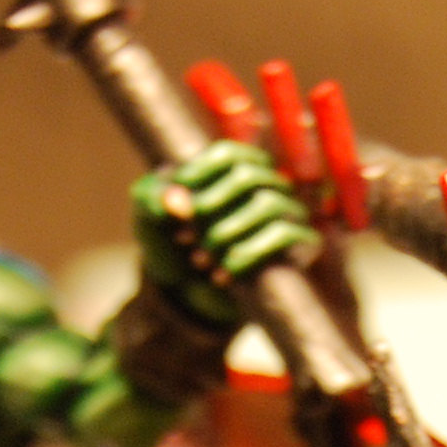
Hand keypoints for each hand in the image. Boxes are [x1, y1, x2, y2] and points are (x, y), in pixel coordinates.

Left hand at [131, 140, 317, 330]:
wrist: (190, 291)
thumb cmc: (171, 240)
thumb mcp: (149, 217)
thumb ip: (153, 200)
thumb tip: (178, 202)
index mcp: (234, 165)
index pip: (227, 155)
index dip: (199, 176)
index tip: (174, 206)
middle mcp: (265, 182)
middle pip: (247, 176)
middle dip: (211, 207)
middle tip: (184, 236)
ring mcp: (286, 211)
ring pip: (268, 204)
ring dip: (227, 233)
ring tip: (197, 259)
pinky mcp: (297, 243)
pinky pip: (286, 235)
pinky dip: (250, 255)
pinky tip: (221, 275)